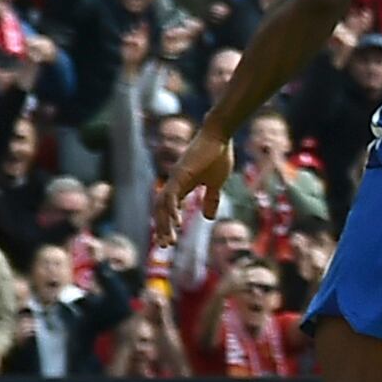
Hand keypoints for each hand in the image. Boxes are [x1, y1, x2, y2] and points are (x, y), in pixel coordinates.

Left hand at [153, 128, 231, 245]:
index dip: (168, 224)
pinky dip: (172, 210)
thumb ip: (211, 199)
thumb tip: (208, 218)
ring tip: (168, 240)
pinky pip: (171, 195)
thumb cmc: (218, 155)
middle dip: (162, 228)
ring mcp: (176, 178)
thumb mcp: (217, 183)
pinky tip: (175, 222)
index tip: (170, 241)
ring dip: (164, 223)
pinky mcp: (181, 174)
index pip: (170, 208)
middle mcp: (174, 182)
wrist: (219, 135)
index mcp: (182, 185)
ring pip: (163, 205)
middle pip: (162, 209)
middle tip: (165, 246)